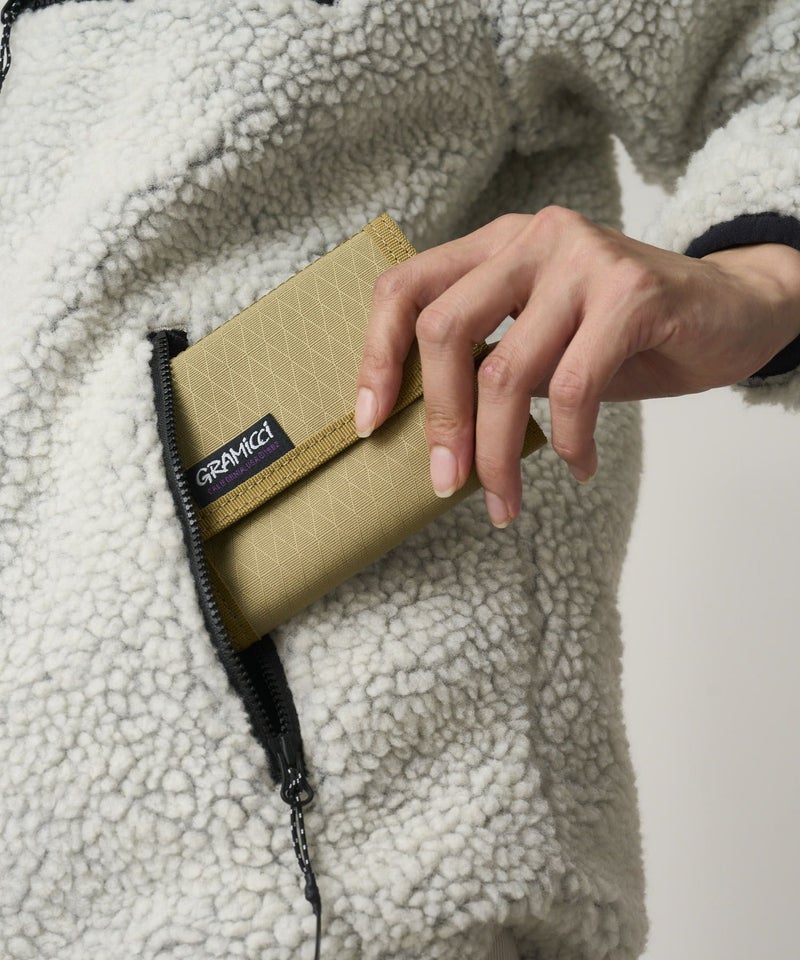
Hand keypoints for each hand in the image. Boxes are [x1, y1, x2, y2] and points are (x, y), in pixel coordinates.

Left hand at [354, 208, 799, 526]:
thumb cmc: (622, 336)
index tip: (372, 422)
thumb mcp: (541, 339)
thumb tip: (429, 433)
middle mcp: (532, 239)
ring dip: (498, 454)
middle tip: (447, 482)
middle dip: (441, 421)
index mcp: (496, 246)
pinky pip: (574, 388)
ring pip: (507, 371)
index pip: (406, 288)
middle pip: (444, 330)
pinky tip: (577, 466)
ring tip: (505, 502)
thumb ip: (489, 360)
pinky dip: (568, 443)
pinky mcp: (632, 292)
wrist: (729, 312)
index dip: (376, 356)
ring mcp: (583, 258)